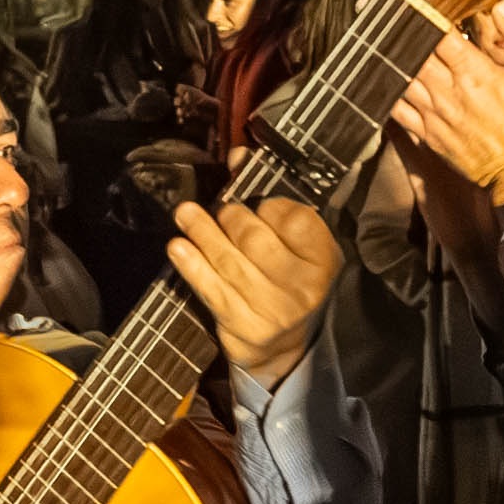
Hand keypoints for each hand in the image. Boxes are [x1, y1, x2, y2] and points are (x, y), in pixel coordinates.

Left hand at [166, 191, 341, 387]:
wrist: (282, 347)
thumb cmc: (289, 283)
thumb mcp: (296, 245)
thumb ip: (273, 201)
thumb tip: (237, 155)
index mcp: (324, 261)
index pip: (295, 220)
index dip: (272, 208)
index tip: (261, 207)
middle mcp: (303, 288)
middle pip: (256, 239)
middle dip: (232, 219)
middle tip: (223, 213)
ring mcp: (273, 310)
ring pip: (229, 261)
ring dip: (203, 233)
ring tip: (185, 214)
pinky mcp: (244, 327)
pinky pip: (212, 289)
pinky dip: (192, 265)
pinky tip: (178, 248)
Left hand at [393, 0, 503, 208]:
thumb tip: (502, 8)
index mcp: (476, 74)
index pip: (438, 35)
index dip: (423, 13)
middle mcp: (450, 93)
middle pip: (412, 53)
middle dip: (400, 30)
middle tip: (384, 10)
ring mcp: (435, 115)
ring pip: (400, 78)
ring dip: (390, 57)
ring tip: (377, 38)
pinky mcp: (427, 135)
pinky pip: (397, 109)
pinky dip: (387, 91)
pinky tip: (382, 77)